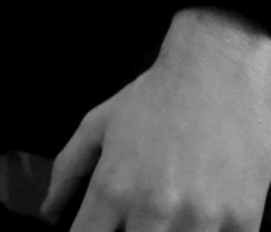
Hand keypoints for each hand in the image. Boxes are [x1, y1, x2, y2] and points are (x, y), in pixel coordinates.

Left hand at [41, 23, 270, 231]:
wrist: (215, 74)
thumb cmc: (154, 100)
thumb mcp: (98, 125)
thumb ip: (69, 170)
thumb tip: (49, 211)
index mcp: (114, 187)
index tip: (92, 231)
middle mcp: (155, 209)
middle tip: (134, 219)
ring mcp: (202, 221)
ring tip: (166, 215)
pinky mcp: (243, 224)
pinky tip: (200, 221)